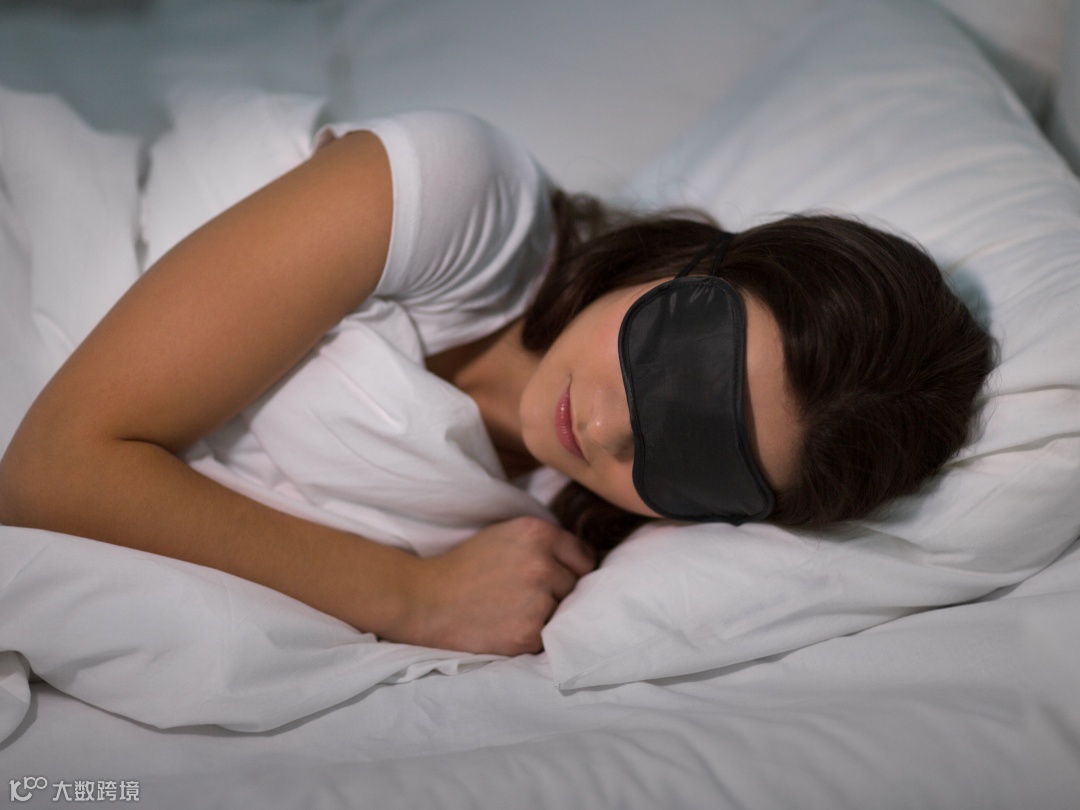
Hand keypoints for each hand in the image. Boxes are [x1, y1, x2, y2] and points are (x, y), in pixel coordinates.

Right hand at [393, 517, 595, 655]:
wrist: (426, 600)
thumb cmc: (466, 566)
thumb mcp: (506, 535)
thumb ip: (546, 543)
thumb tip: (588, 562)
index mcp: (537, 533)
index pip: (585, 557)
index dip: (570, 569)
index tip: (552, 577)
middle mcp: (541, 564)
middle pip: (578, 586)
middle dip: (559, 592)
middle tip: (524, 595)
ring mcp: (537, 600)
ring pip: (566, 613)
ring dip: (548, 615)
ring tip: (515, 610)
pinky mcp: (528, 633)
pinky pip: (549, 636)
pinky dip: (534, 635)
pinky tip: (509, 625)